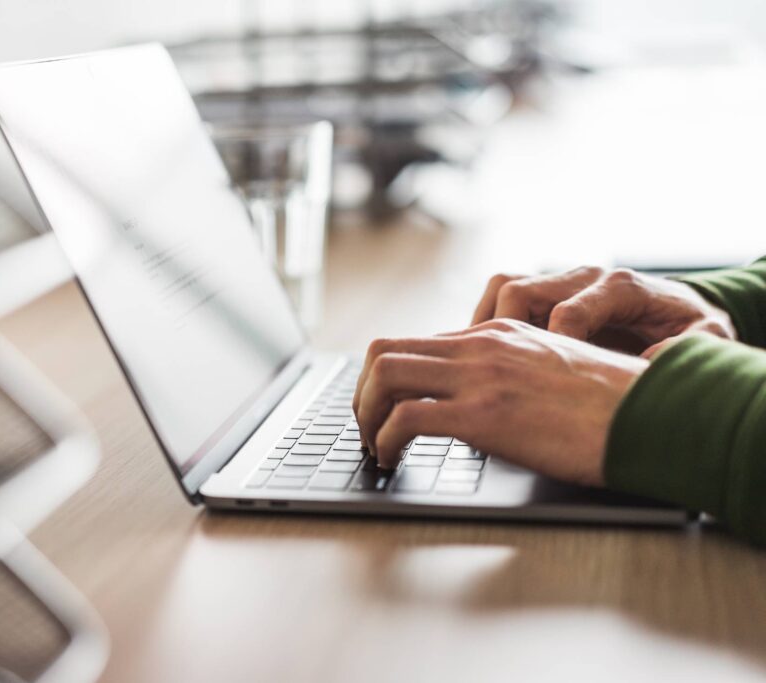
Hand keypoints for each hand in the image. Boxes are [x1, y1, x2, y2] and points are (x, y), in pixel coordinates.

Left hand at [351, 319, 648, 483]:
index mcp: (497, 333)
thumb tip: (478, 402)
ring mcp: (480, 375)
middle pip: (384, 350)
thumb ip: (510, 373)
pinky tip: (391, 458)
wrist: (652, 416)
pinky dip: (384, 439)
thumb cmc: (611, 405)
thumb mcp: (552, 370)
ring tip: (373, 445)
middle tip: (365, 428)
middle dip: (361, 392)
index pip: (416, 343)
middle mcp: (481, 346)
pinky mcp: (483, 413)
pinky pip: (405, 417)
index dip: (387, 379)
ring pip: (384, 374)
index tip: (382, 409)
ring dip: (364, 413)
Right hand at [471, 266, 735, 356]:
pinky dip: (488, 320)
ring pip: (504, 286)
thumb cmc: (687, 327)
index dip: (552, 350)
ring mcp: (561, 280)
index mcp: (620, 287)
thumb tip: (652, 359)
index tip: (551, 382)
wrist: (680, 308)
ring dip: (487, 322)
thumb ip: (688, 345)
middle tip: (500, 373)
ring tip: (482, 360)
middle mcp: (584, 277)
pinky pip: (502, 293)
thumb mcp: (706, 337)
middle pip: (520, 291)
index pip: (567, 314)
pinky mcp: (546, 289)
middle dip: (504, 332)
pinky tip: (490, 353)